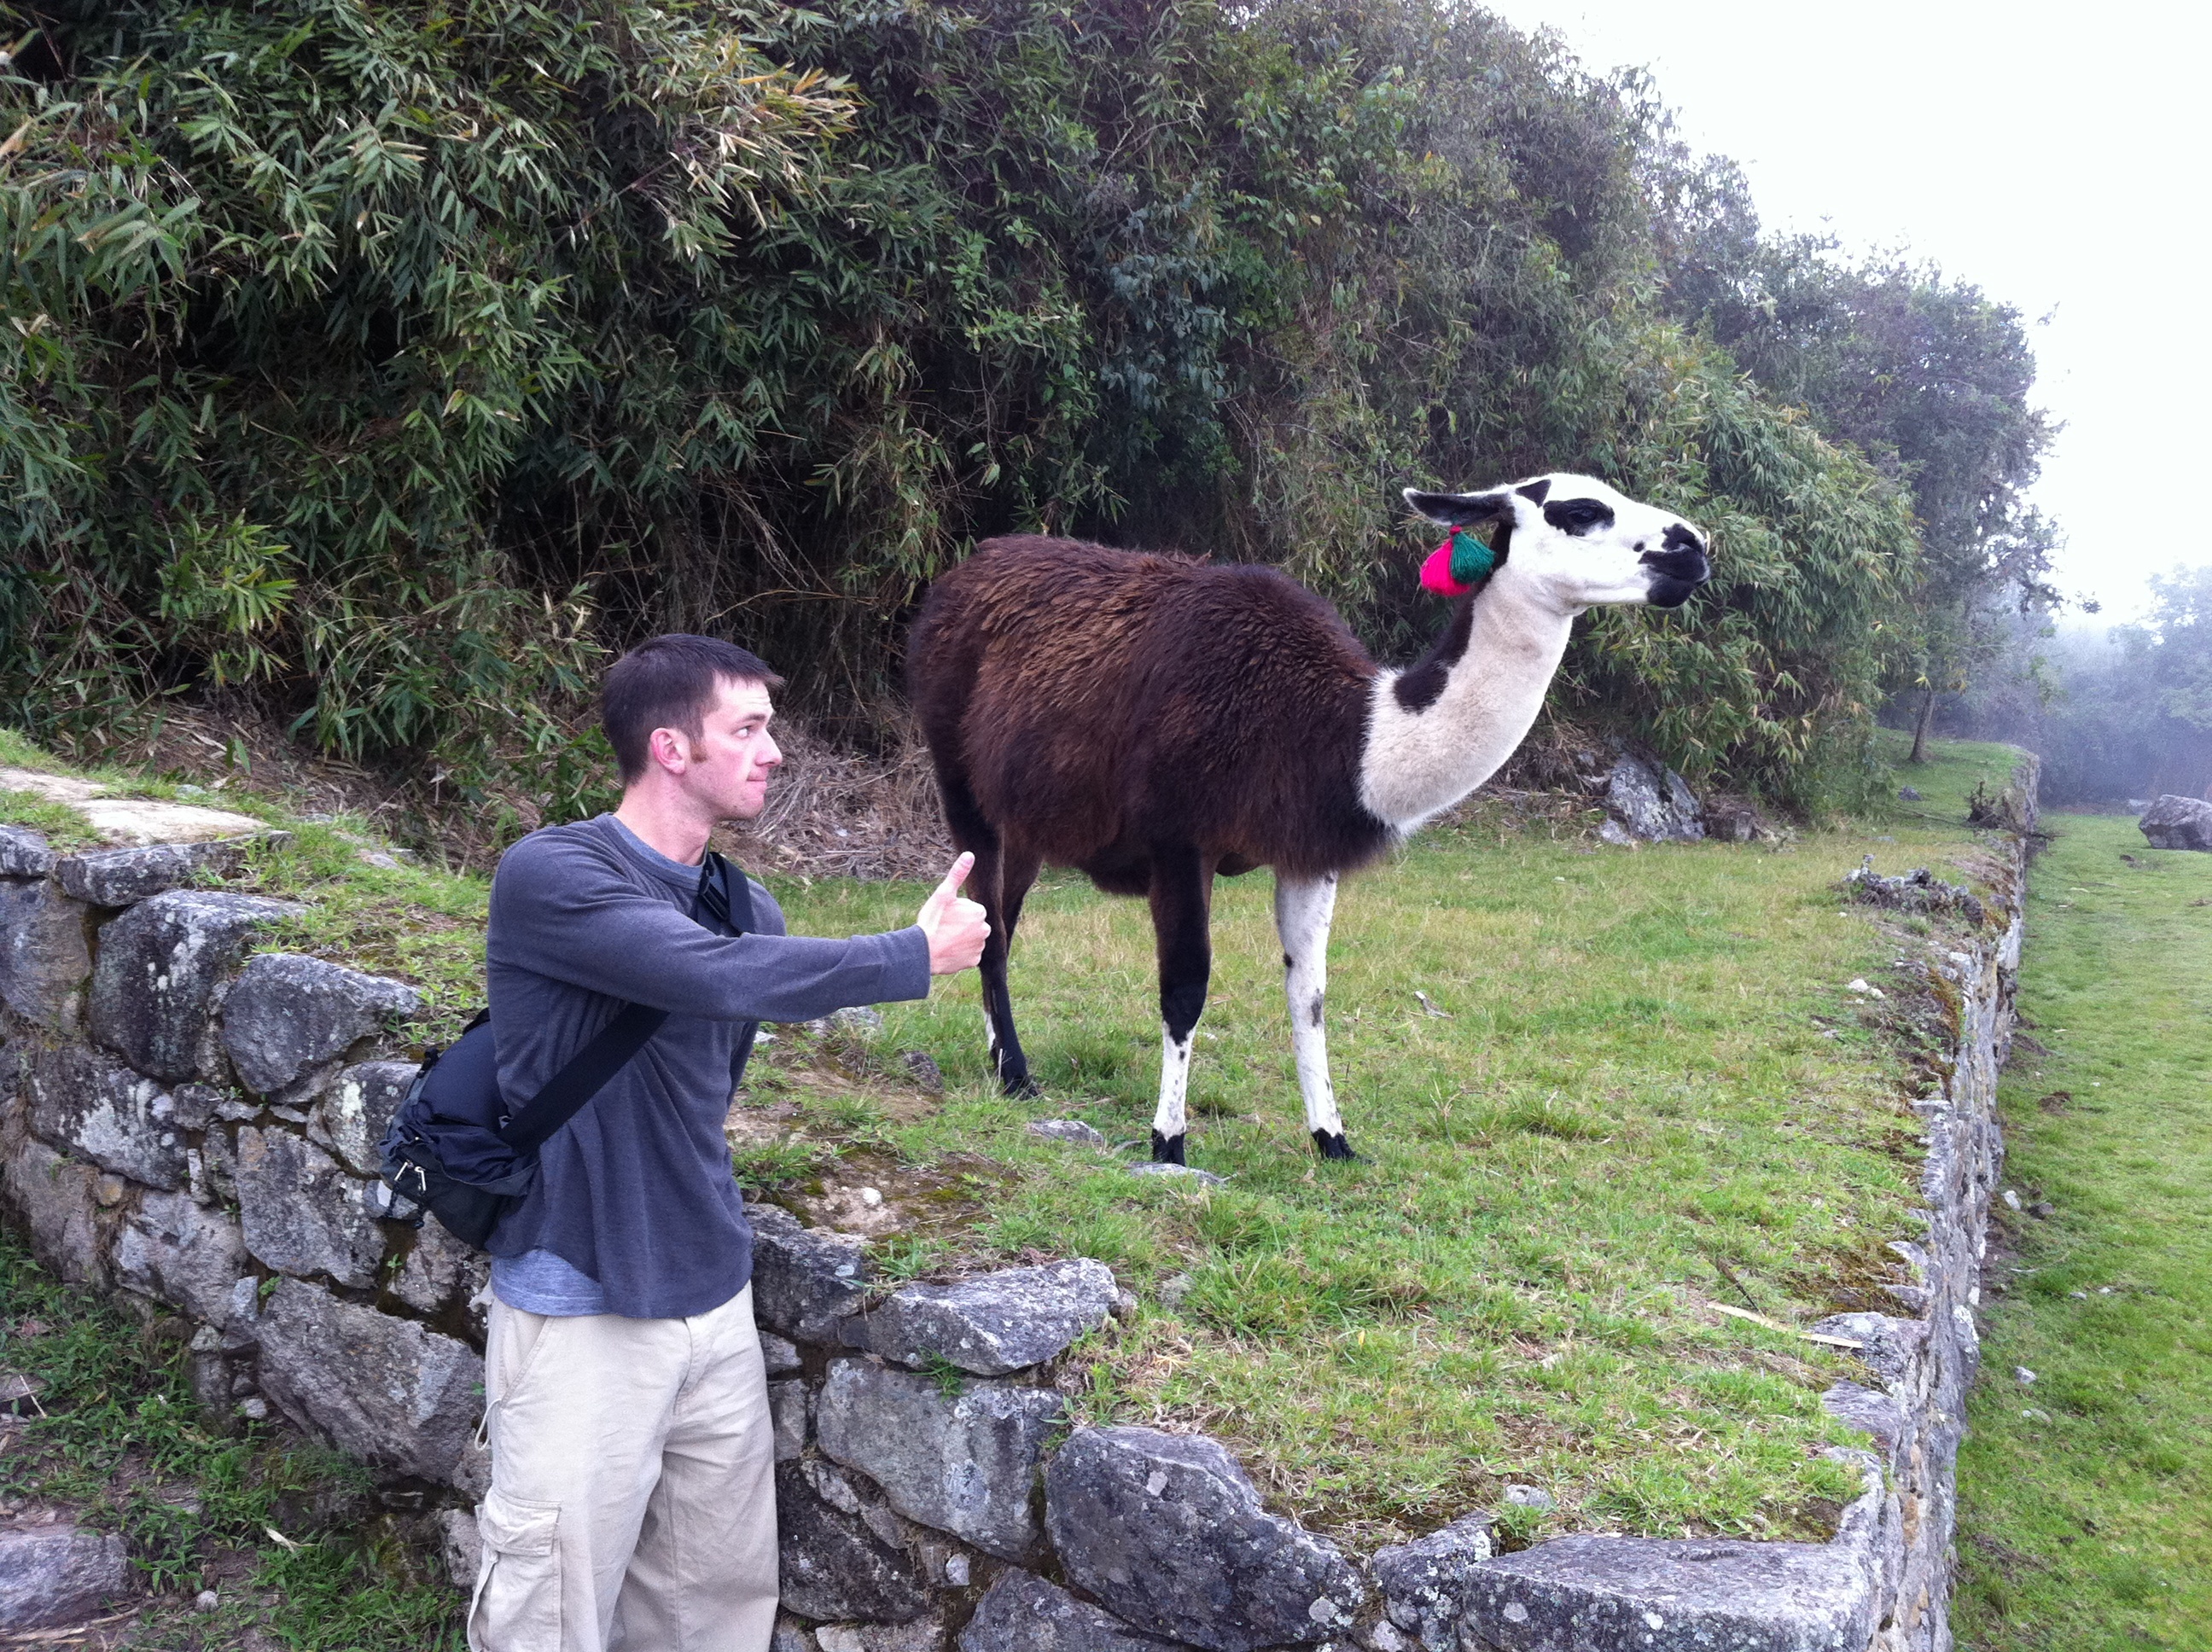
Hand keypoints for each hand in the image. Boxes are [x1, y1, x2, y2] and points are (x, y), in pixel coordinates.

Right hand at [917, 852, 989, 974]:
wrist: (923, 952)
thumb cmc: (932, 921)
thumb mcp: (943, 894)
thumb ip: (957, 874)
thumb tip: (969, 854)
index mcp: (980, 912)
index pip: (971, 909)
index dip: (957, 911)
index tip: (945, 916)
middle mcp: (985, 930)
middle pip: (973, 924)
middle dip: (962, 925)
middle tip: (944, 927)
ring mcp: (979, 947)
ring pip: (971, 939)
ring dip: (961, 938)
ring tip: (944, 938)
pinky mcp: (973, 962)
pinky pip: (968, 954)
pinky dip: (960, 953)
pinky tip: (948, 950)